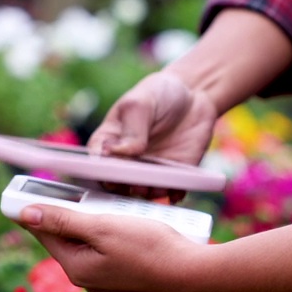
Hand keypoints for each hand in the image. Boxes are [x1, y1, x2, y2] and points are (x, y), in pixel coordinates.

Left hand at [16, 204, 221, 291]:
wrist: (193, 274)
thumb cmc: (150, 248)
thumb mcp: (103, 227)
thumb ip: (64, 220)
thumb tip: (26, 214)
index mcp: (76, 268)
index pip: (44, 233)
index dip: (36, 208)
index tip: (29, 189)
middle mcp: (88, 279)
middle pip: (68, 237)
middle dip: (72, 212)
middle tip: (80, 190)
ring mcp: (108, 281)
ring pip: (91, 242)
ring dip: (96, 220)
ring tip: (111, 203)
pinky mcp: (126, 277)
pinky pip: (109, 250)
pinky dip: (113, 232)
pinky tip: (130, 220)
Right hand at [86, 72, 217, 199]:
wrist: (194, 98)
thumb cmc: (159, 94)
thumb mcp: (140, 103)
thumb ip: (130, 128)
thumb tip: (117, 152)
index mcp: (109, 141)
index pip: (97, 162)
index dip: (101, 170)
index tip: (109, 170)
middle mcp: (126, 162)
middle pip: (118, 183)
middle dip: (125, 186)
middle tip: (134, 181)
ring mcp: (149, 172)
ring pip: (143, 192)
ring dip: (148, 193)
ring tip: (156, 186)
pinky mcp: (173, 177)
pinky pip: (170, 194)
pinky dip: (171, 197)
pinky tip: (175, 191)